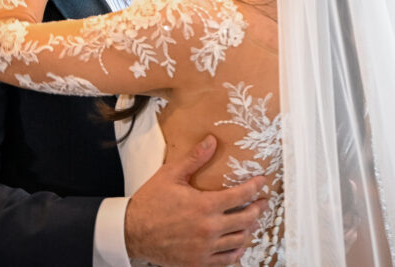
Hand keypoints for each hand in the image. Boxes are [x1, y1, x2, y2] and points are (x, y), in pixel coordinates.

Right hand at [125, 135, 267, 266]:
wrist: (132, 232)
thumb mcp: (171, 175)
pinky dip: (236, 252)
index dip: (255, 187)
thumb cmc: (151, 202)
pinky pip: (226, 260)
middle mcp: (208, 229)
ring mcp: (204, 249)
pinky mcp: (197, 263)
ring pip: (239, 241)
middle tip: (263, 202)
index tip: (262, 181)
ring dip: (249, 230)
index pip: (240, 196)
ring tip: (251, 221)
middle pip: (246, 220)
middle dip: (258, 209)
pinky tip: (237, 244)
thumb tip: (212, 140)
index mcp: (204, 206)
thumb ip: (194, 158)